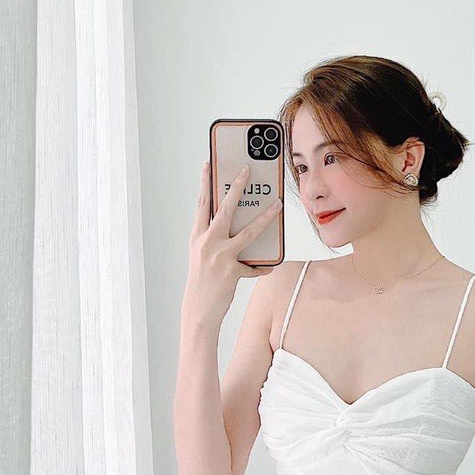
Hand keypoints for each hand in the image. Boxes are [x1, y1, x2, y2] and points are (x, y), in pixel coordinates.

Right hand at [184, 160, 283, 326]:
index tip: (209, 164)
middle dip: (237, 187)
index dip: (206, 183)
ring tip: (277, 205)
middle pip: (225, 209)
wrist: (198, 309)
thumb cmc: (201, 281)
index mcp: (197, 236)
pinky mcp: (232, 271)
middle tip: (247, 171)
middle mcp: (207, 243)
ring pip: (248, 231)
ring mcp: (220, 256)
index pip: (202, 204)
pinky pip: (254, 266)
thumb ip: (213, 238)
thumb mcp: (201, 255)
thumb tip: (233, 225)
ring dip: (265, 217)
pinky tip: (270, 266)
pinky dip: (262, 267)